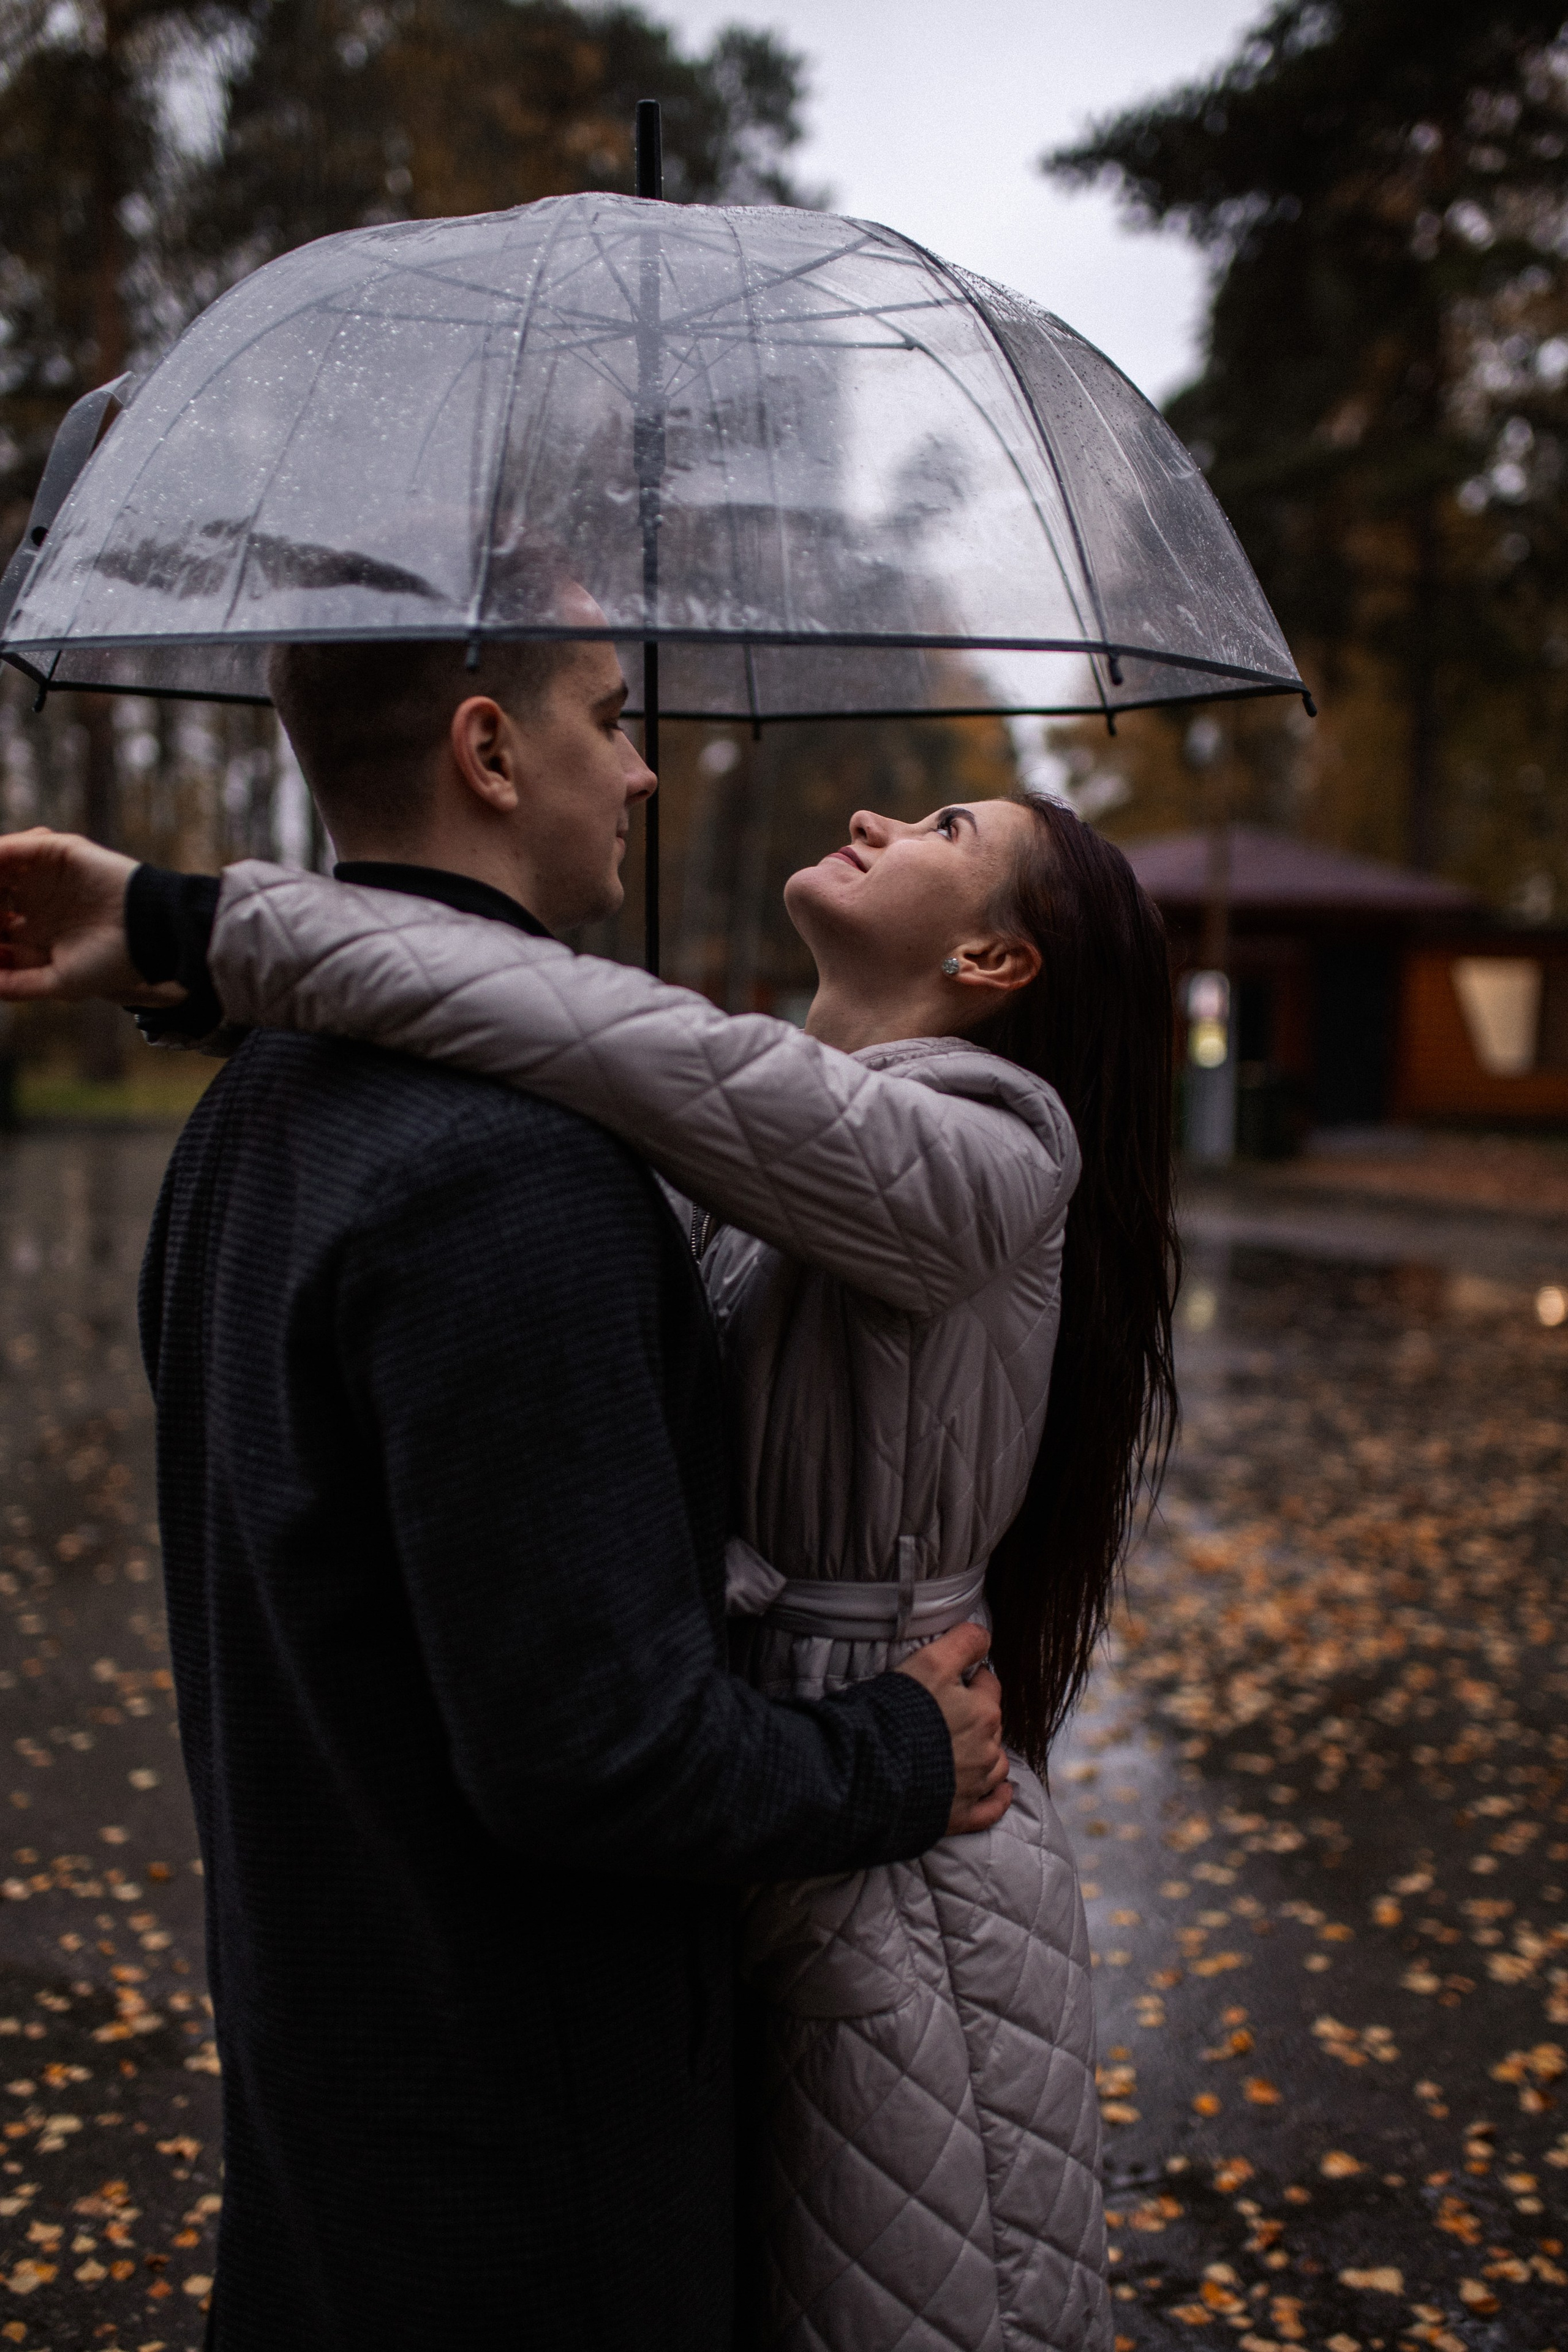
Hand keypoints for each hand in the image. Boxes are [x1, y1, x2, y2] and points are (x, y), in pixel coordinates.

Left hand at [0, 828, 181, 1005]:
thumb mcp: (60, 983)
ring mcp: (46, 876)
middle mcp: (37, 901)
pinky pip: (20, 847)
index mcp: (36, 932)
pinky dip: (2, 852)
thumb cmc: (112, 963)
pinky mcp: (60, 853)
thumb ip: (18, 986)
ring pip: (2, 867)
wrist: (151, 933)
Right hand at [896, 1621, 1012, 1835]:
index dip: (972, 1676)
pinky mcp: (958, 1814)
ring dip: (988, 1754)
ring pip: (996, 1765)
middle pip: (992, 1724)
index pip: (988, 1684)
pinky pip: (990, 1809)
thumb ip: (962, 1644)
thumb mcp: (930, 1663)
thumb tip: (984, 1635)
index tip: (956, 1676)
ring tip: (969, 1748)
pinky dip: (997, 1799)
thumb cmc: (899, 1713)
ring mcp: (973, 1785)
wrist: (873, 1770)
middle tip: (949, 1710)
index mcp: (982, 1713)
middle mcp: (986, 1750)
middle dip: (977, 1714)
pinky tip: (1000, 1792)